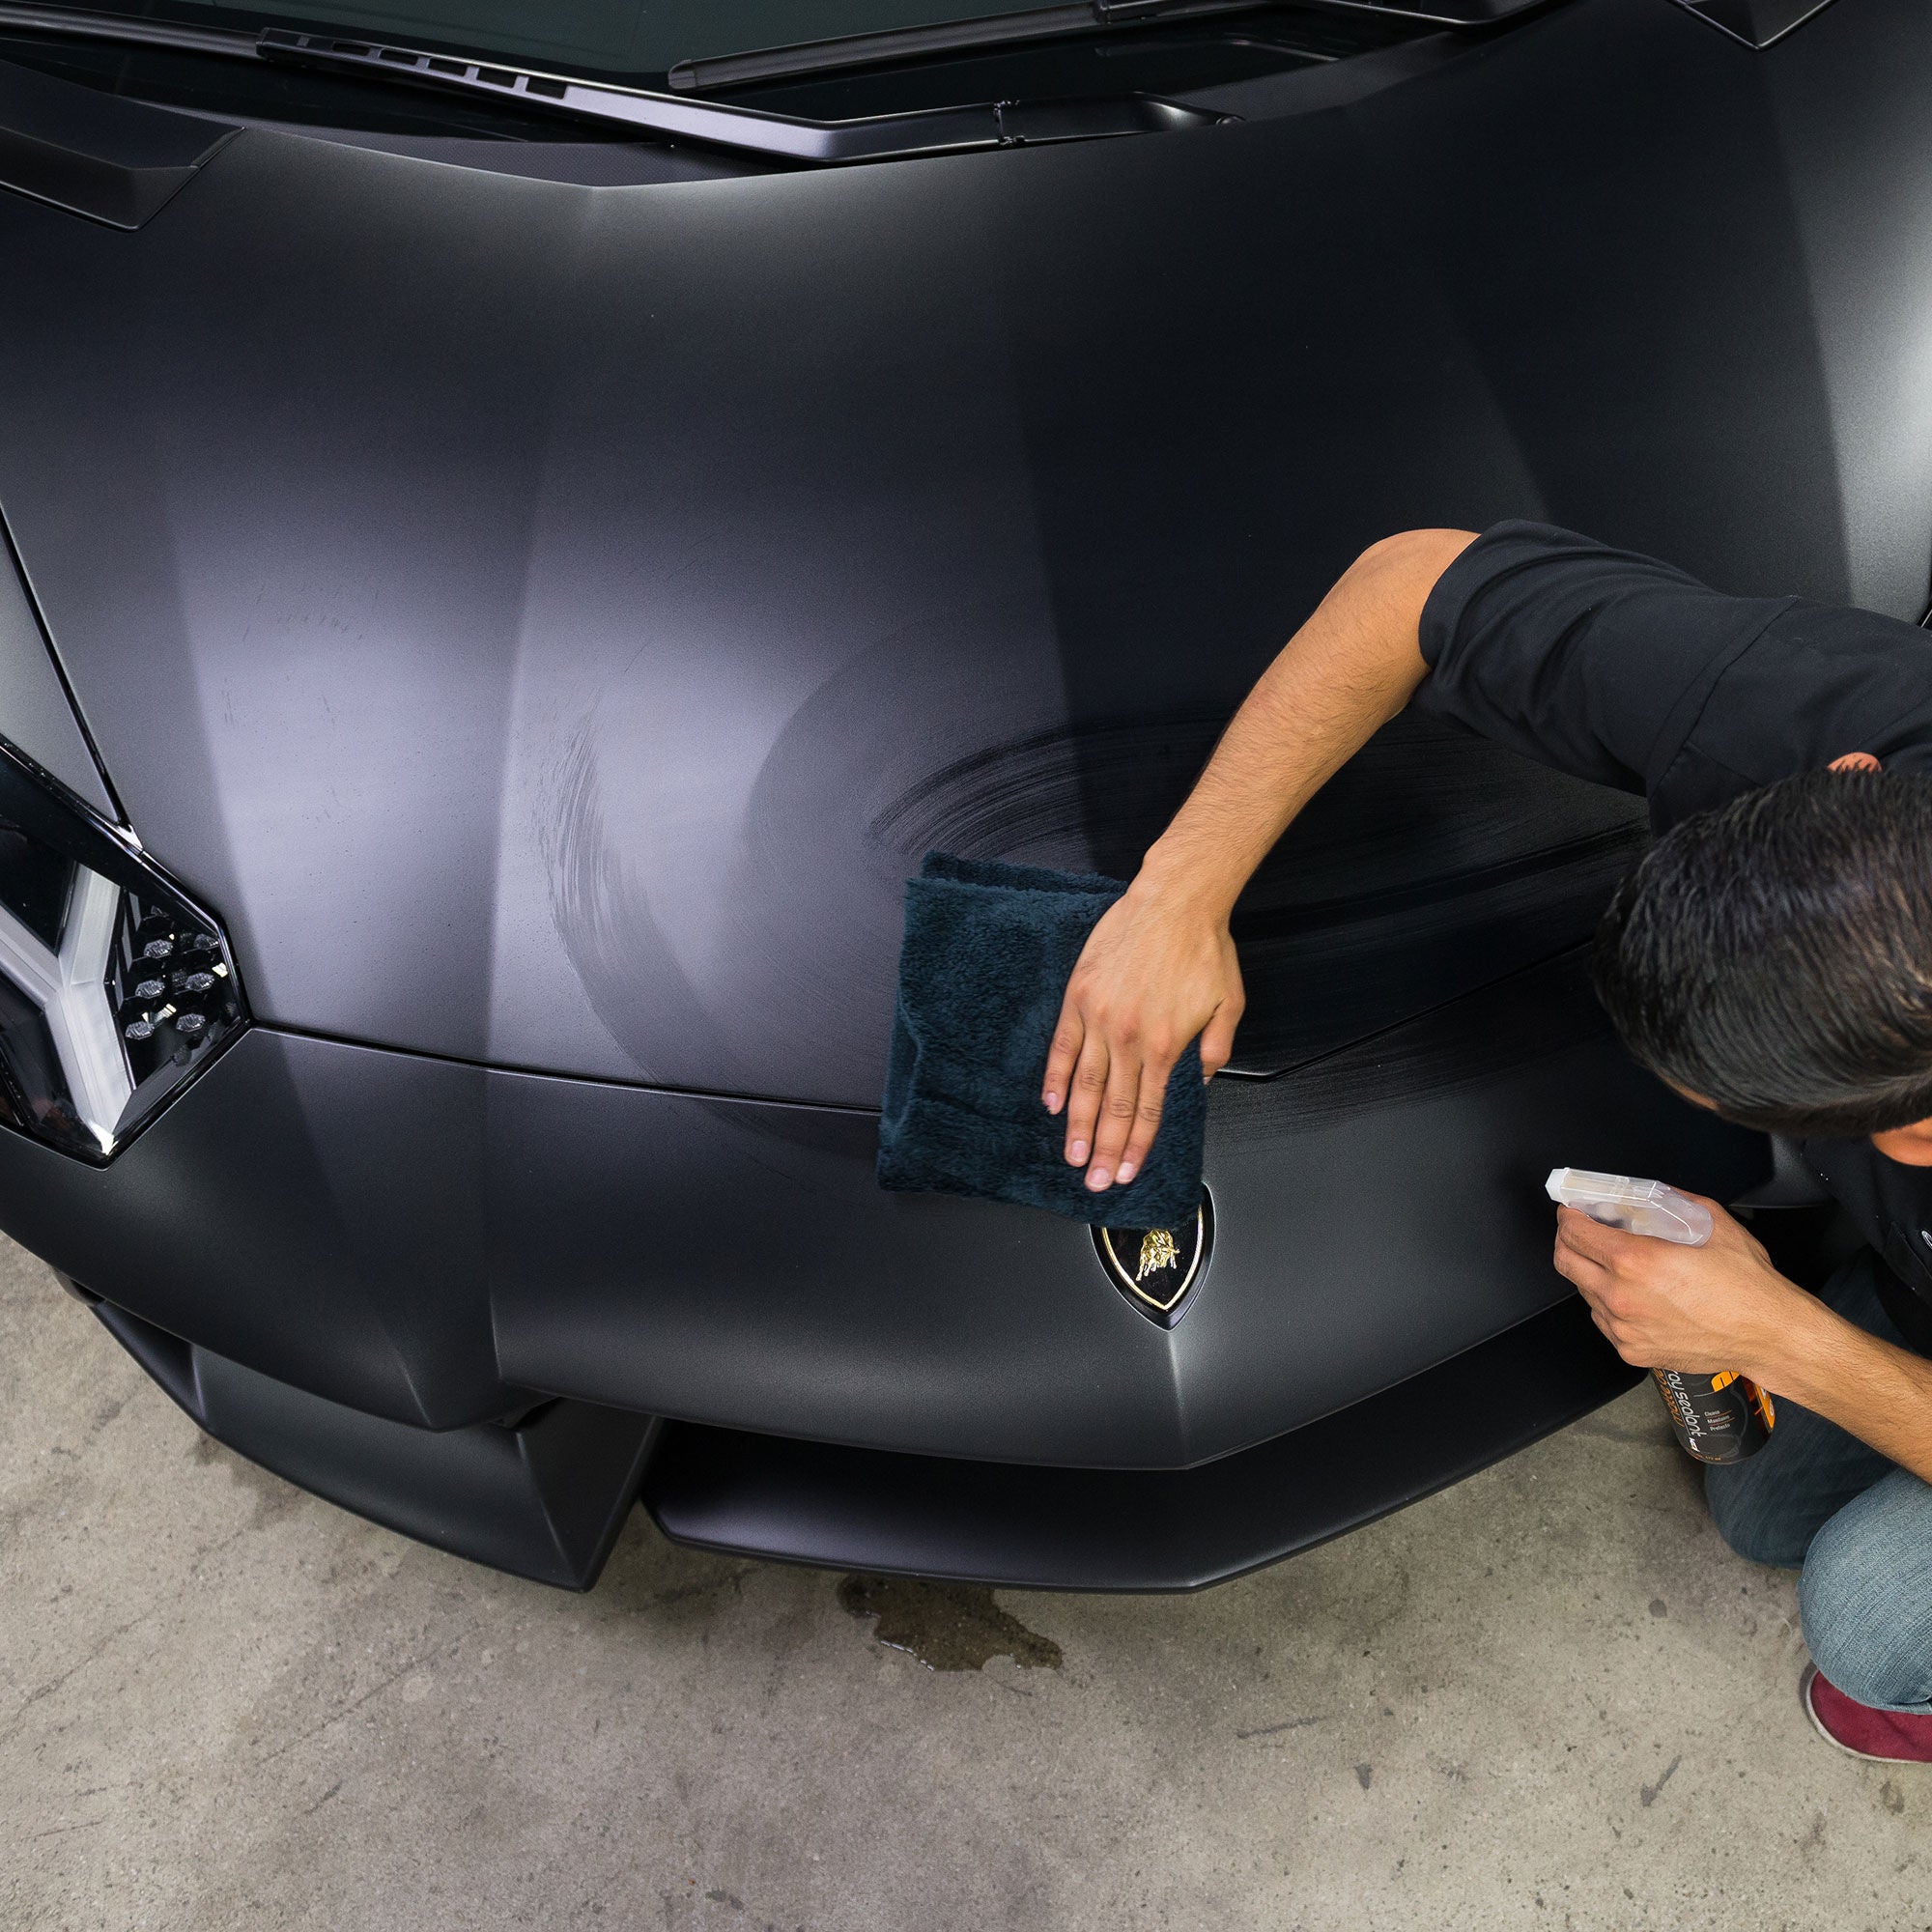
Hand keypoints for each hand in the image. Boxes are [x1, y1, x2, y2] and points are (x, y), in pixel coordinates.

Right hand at [1040, 876, 1243, 1191]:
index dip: (1135, 1147)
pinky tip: (1053, 1103)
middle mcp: (1130, 1038)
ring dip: (1078, 1125)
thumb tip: (1198, 1082)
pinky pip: (1063, 1045)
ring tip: (1072, 1155)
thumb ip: (1215, 1049)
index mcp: (1167, 1046)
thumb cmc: (1204, 947)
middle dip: (1104, 1149)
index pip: (1147, 1110)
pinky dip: (1057, 1077)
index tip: (1124, 1173)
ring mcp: (1100, 1017)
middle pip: (1114, 1107)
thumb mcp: (1230, 1003)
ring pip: (1085, 1084)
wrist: (1175, 900)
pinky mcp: (1080, 995)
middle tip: (1093, 1182)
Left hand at [1552, 1195, 1816, 1379]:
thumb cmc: (1747, 1285)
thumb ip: (1670, 1202)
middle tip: (1581, 1231)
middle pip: (1565, 1262)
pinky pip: (1603, 1320)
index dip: (1569, 1216)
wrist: (1768, 1336)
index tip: (1572, 1211)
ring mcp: (1624, 1328)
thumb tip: (1643, 1194)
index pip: (1574, 1233)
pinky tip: (1632, 1294)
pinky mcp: (1632, 1350)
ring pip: (1583, 1292)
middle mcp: (1622, 1297)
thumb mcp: (1712, 1223)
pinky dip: (1608, 1303)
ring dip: (1590, 1272)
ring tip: (1615, 1264)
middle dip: (1568, 1240)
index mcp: (1636, 1262)